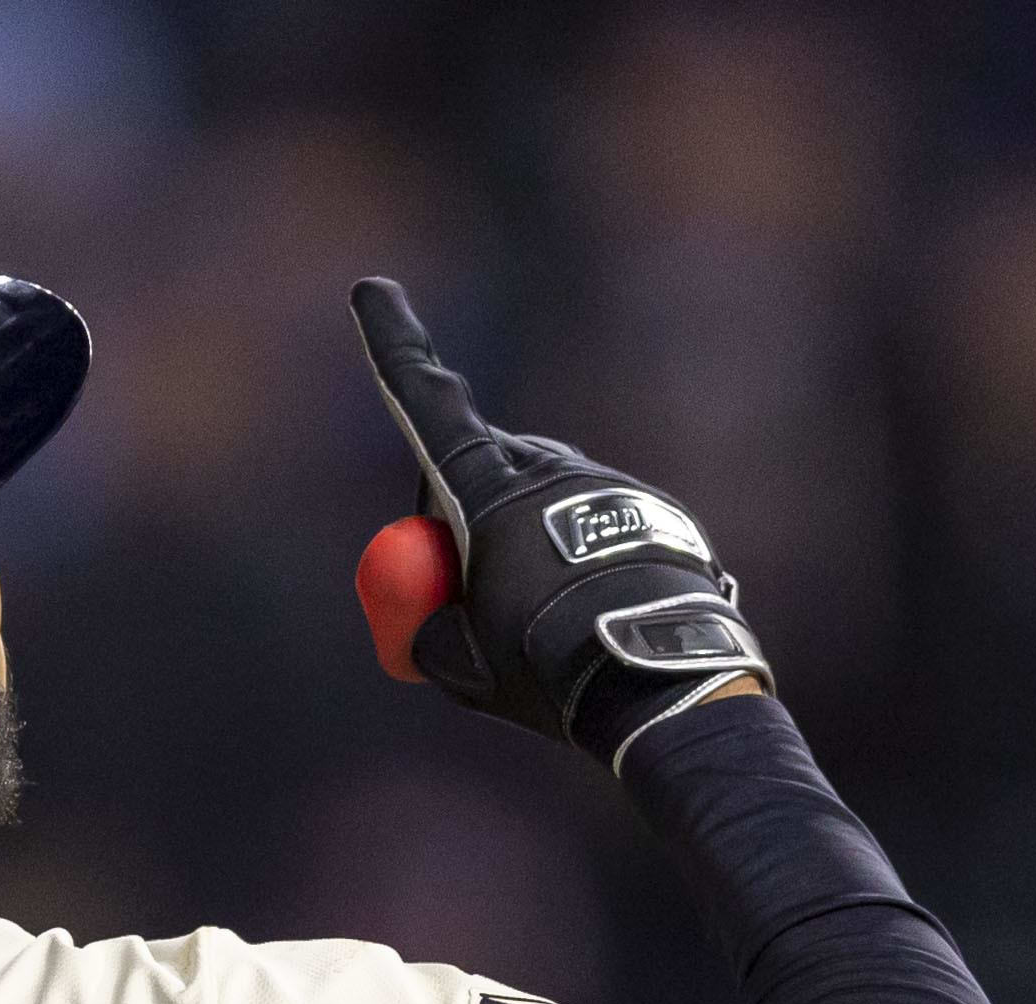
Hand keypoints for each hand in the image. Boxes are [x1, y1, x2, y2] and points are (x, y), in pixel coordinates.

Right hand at [348, 277, 771, 768]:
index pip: (427, 405)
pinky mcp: (648, 508)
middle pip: (482, 464)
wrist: (662, 681)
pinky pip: (595, 524)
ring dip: (526, 542)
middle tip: (465, 589)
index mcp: (488, 490)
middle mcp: (545, 468)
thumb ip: (425, 627)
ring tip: (548, 621)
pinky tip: (594, 614)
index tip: (373, 290)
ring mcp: (602, 483)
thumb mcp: (461, 662)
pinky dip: (582, 561)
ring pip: (541, 498)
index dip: (394, 347)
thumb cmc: (548, 668)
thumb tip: (426, 620)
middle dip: (463, 511)